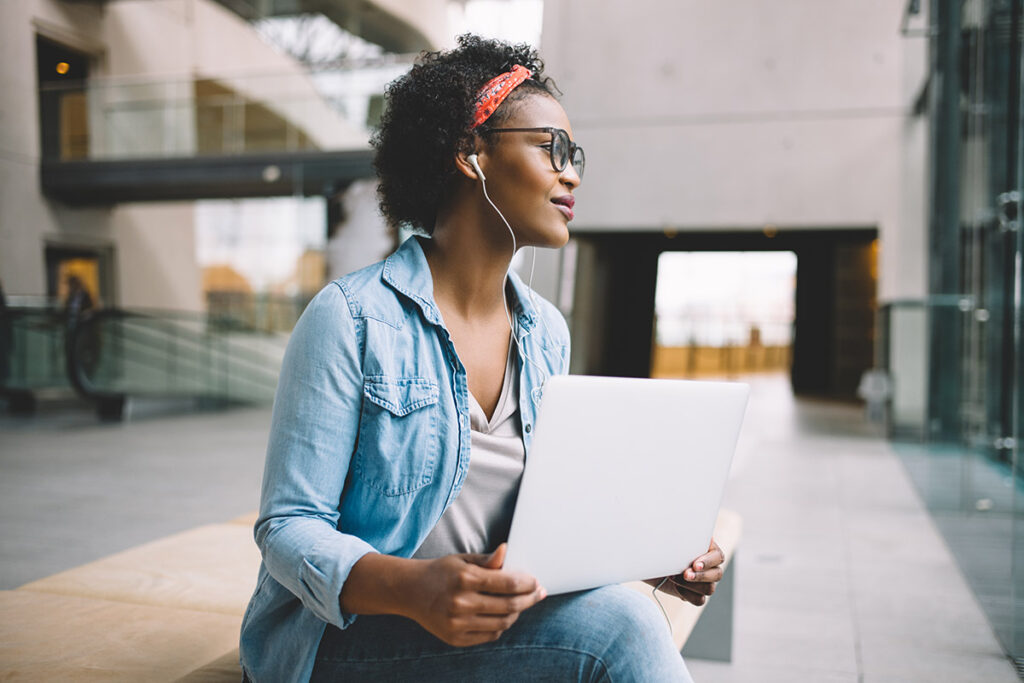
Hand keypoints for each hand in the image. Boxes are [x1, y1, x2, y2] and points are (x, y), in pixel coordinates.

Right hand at [406, 543, 546, 646]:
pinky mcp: (455, 638)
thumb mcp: (463, 560)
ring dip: (517, 613)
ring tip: (521, 604)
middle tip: (538, 593)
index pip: (507, 584)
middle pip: (509, 606)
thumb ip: (488, 560)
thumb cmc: (442, 572)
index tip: (536, 581)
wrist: (410, 591)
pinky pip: (489, 635)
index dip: (527, 583)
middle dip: (529, 599)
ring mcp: (457, 623)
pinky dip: (501, 626)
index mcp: (464, 579)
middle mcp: (461, 603)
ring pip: (502, 623)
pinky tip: (503, 616)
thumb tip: (507, 551)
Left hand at [648, 539, 724, 606]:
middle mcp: (710, 566)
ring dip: (692, 585)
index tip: (694, 564)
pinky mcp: (696, 594)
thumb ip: (681, 539)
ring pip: (710, 589)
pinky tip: (677, 587)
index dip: (708, 562)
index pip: (718, 557)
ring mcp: (704, 581)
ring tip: (674, 577)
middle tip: (685, 574)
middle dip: (700, 576)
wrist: (653, 561)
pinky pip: (699, 600)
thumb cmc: (665, 547)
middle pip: (717, 574)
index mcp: (709, 549)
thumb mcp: (672, 540)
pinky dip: (688, 595)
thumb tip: (681, 534)